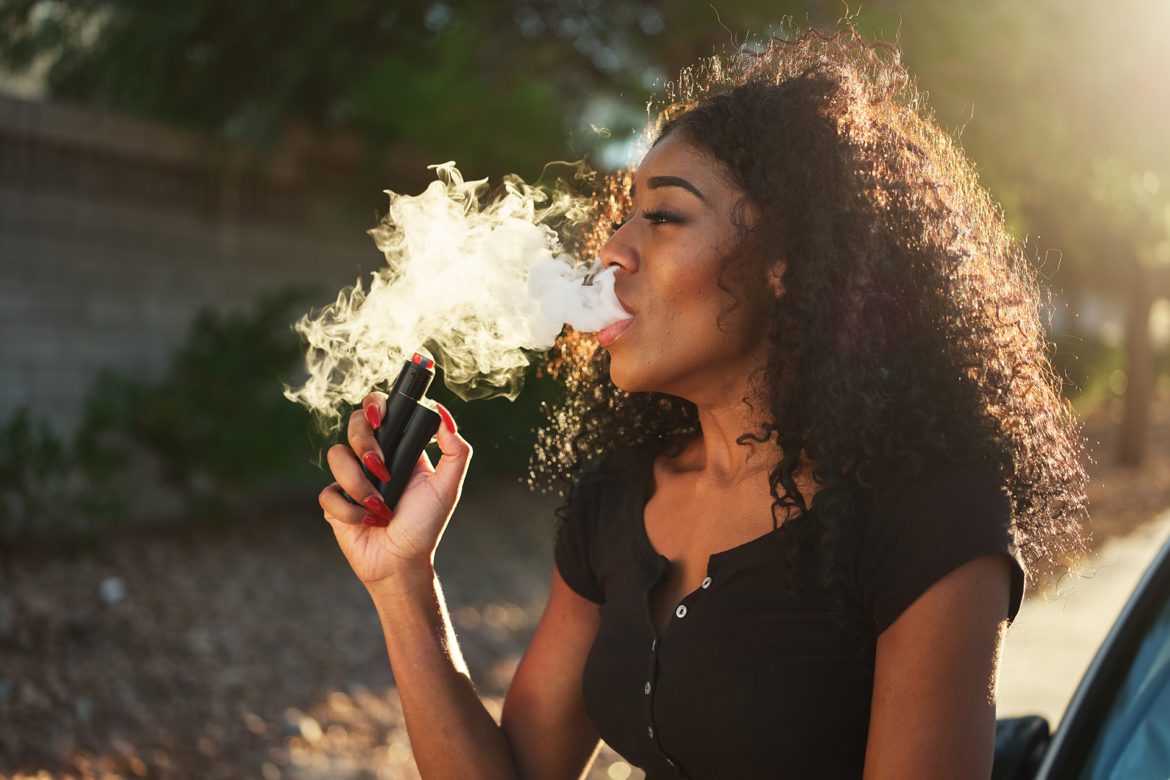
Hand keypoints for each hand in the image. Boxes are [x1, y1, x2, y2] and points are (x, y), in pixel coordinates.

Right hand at [318, 394, 470, 587]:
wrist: (401, 563)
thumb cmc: (425, 525)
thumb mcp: (448, 487)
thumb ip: (456, 450)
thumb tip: (443, 413)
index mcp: (398, 448)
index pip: (381, 409)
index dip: (375, 404)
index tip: (381, 418)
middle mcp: (373, 457)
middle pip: (355, 423)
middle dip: (365, 443)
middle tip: (382, 468)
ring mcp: (351, 478)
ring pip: (337, 456)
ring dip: (360, 484)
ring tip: (381, 508)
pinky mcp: (334, 501)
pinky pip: (328, 493)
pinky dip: (350, 510)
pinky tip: (368, 521)